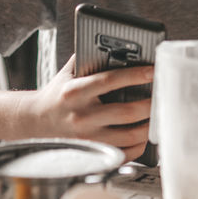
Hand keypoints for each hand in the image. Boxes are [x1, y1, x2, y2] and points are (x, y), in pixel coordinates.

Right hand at [25, 54, 153, 160]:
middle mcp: (81, 116)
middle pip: (127, 112)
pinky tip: (144, 133)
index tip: (154, 70)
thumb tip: (120, 44)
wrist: (35, 122)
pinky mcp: (92, 154)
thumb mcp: (69, 72)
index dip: (136, 75)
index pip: (110, 81)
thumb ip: (90, 56)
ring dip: (150, 124)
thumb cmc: (58, 94)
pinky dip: (139, 145)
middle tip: (163, 95)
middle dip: (151, 103)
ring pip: (130, 135)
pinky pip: (124, 153)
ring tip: (157, 113)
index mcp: (75, 92)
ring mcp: (87, 138)